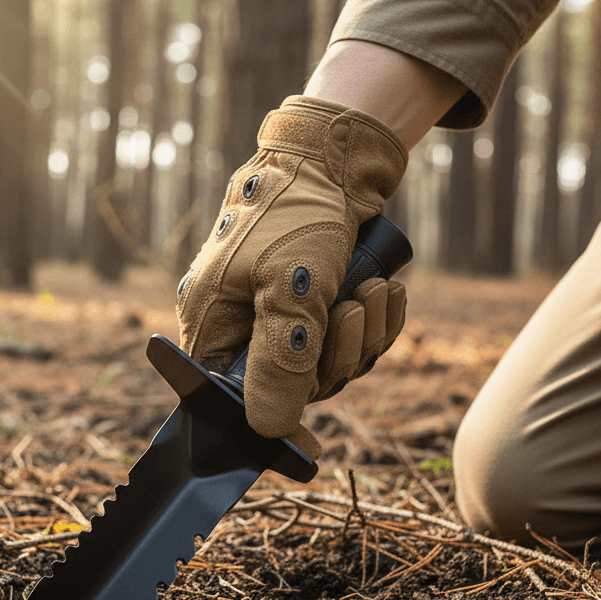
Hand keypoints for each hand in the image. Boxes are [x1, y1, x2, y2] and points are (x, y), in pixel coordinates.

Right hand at [177, 96, 407, 457]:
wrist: (331, 157)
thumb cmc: (295, 213)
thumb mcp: (289, 289)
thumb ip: (279, 361)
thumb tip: (265, 431)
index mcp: (212, 323)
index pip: (230, 398)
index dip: (272, 416)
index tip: (311, 442)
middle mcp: (239, 324)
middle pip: (289, 384)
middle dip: (336, 355)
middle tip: (354, 308)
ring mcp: (279, 313)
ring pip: (327, 362)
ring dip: (363, 331)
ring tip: (375, 288)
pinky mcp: (316, 301)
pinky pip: (349, 339)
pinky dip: (374, 320)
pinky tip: (388, 289)